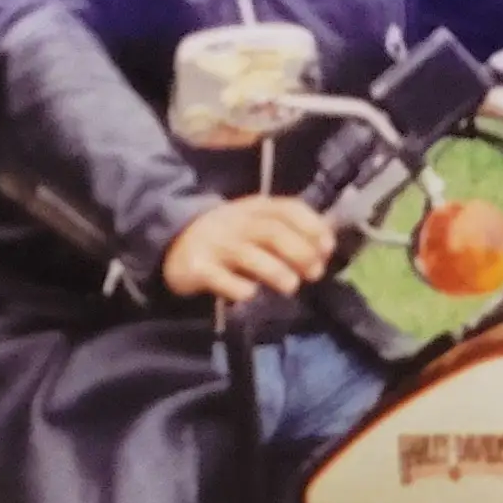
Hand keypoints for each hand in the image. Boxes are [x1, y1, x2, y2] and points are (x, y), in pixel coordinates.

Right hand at [161, 195, 333, 304]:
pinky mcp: (197, 267)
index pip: (288, 209)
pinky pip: (219, 278)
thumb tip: (326, 245)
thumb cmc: (229, 237)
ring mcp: (215, 244)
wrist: (175, 242)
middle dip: (299, 252)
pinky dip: (238, 287)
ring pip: (249, 255)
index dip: (312, 226)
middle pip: (272, 232)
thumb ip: (287, 231)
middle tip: (314, 273)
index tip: (327, 248)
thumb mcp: (256, 224)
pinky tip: (250, 295)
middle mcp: (235, 222)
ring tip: (291, 286)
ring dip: (276, 271)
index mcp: (254, 208)